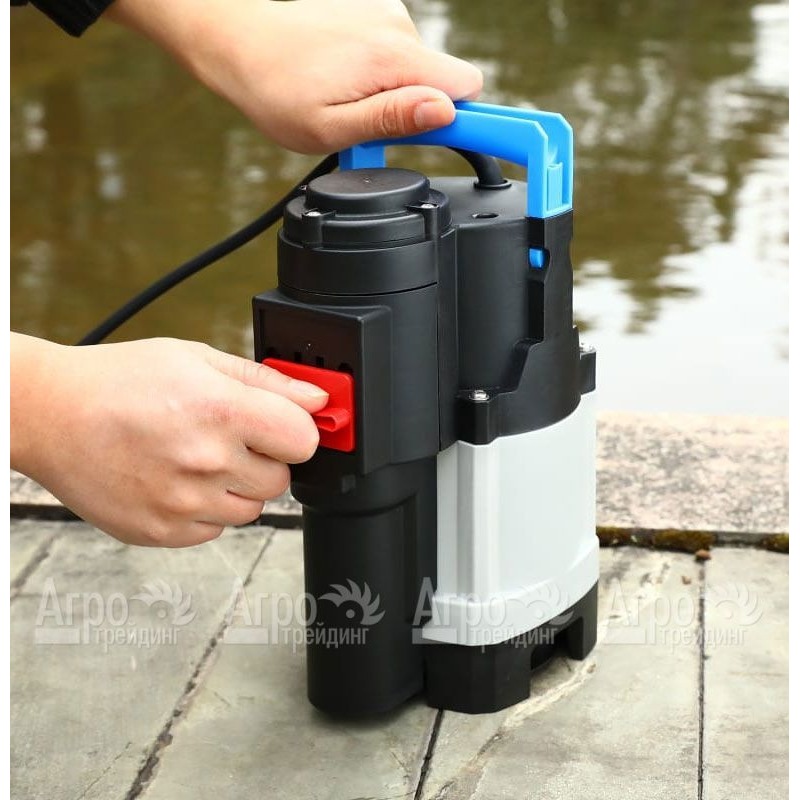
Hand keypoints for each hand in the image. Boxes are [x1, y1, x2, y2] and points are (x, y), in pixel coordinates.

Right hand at [11, 334, 326, 546]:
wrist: (50, 415)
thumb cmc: (119, 381)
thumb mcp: (197, 358)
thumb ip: (267, 381)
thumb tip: (318, 397)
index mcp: (221, 410)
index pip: (305, 440)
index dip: (296, 431)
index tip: (282, 426)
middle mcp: (206, 461)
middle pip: (281, 479)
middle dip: (265, 458)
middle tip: (227, 436)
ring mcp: (183, 503)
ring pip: (251, 509)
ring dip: (236, 487)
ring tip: (195, 457)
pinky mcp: (163, 532)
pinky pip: (214, 529)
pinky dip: (205, 509)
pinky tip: (175, 479)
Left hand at [107, 0, 482, 152]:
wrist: (239, 42)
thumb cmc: (276, 90)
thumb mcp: (329, 128)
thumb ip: (391, 121)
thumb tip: (444, 112)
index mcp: (391, 59)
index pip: (468, 89)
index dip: (475, 120)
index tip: (494, 145)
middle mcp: (398, 28)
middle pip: (449, 82)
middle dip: (426, 111)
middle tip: (380, 128)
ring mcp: (388, 15)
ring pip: (423, 69)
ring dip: (399, 92)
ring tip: (350, 99)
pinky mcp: (377, 10)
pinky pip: (402, 52)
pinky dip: (384, 71)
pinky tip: (346, 75)